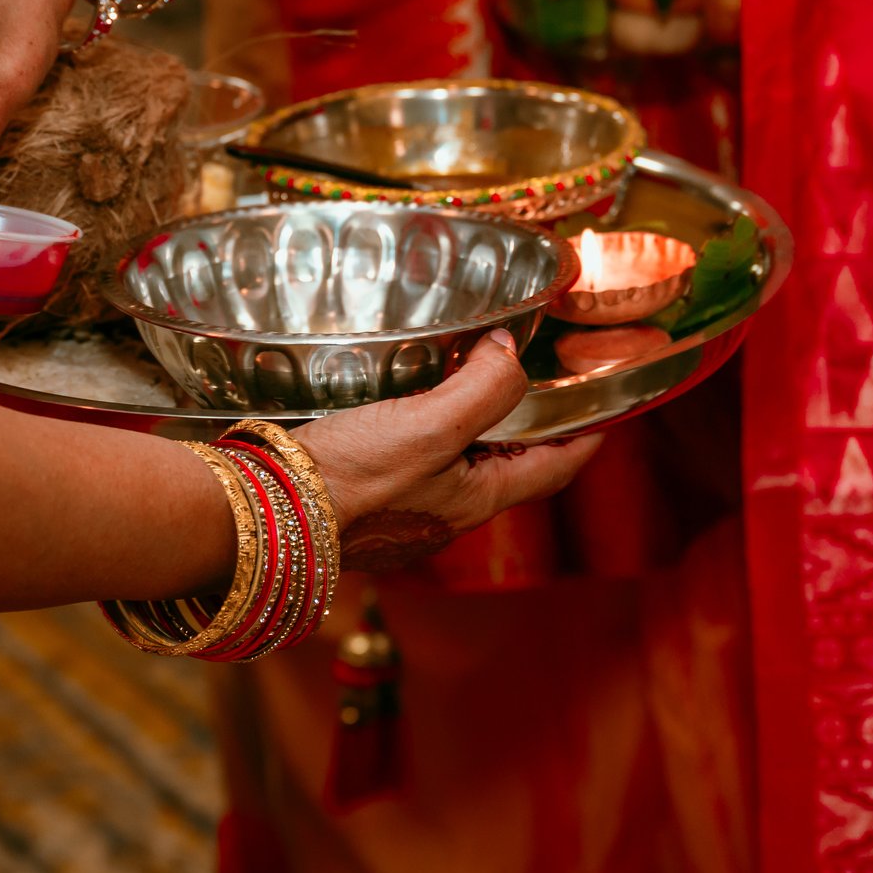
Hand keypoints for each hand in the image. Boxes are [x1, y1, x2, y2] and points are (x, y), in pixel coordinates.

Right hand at [294, 330, 595, 568]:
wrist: (266, 518)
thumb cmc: (353, 479)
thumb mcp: (432, 425)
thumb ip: (483, 388)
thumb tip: (509, 352)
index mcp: (476, 501)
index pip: (554, 470)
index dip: (584, 440)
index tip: (606, 415)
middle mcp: (445, 517)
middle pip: (504, 470)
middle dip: (523, 432)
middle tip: (532, 386)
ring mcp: (404, 520)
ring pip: (455, 471)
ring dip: (470, 433)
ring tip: (464, 387)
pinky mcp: (365, 512)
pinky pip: (412, 472)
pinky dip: (424, 440)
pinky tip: (399, 416)